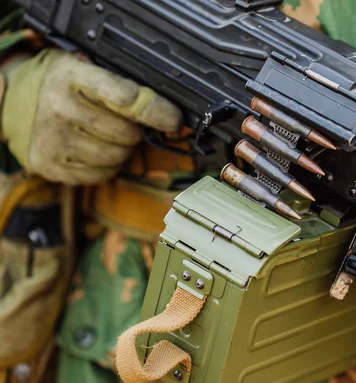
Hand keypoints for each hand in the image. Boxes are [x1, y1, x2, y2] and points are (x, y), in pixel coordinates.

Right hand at [0, 49, 181, 184]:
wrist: (15, 103)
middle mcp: (58, 107)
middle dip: (133, 130)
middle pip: (126, 134)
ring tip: (104, 134)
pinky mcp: (49, 165)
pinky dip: (106, 166)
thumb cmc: (64, 85)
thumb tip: (172, 113)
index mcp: (72, 76)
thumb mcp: (89, 68)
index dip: (157, 111)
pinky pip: (101, 175)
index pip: (127, 98)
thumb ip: (126, 84)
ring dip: (121, 150)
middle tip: (122, 122)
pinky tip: (92, 149)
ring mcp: (52, 139)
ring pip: (116, 158)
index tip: (173, 120)